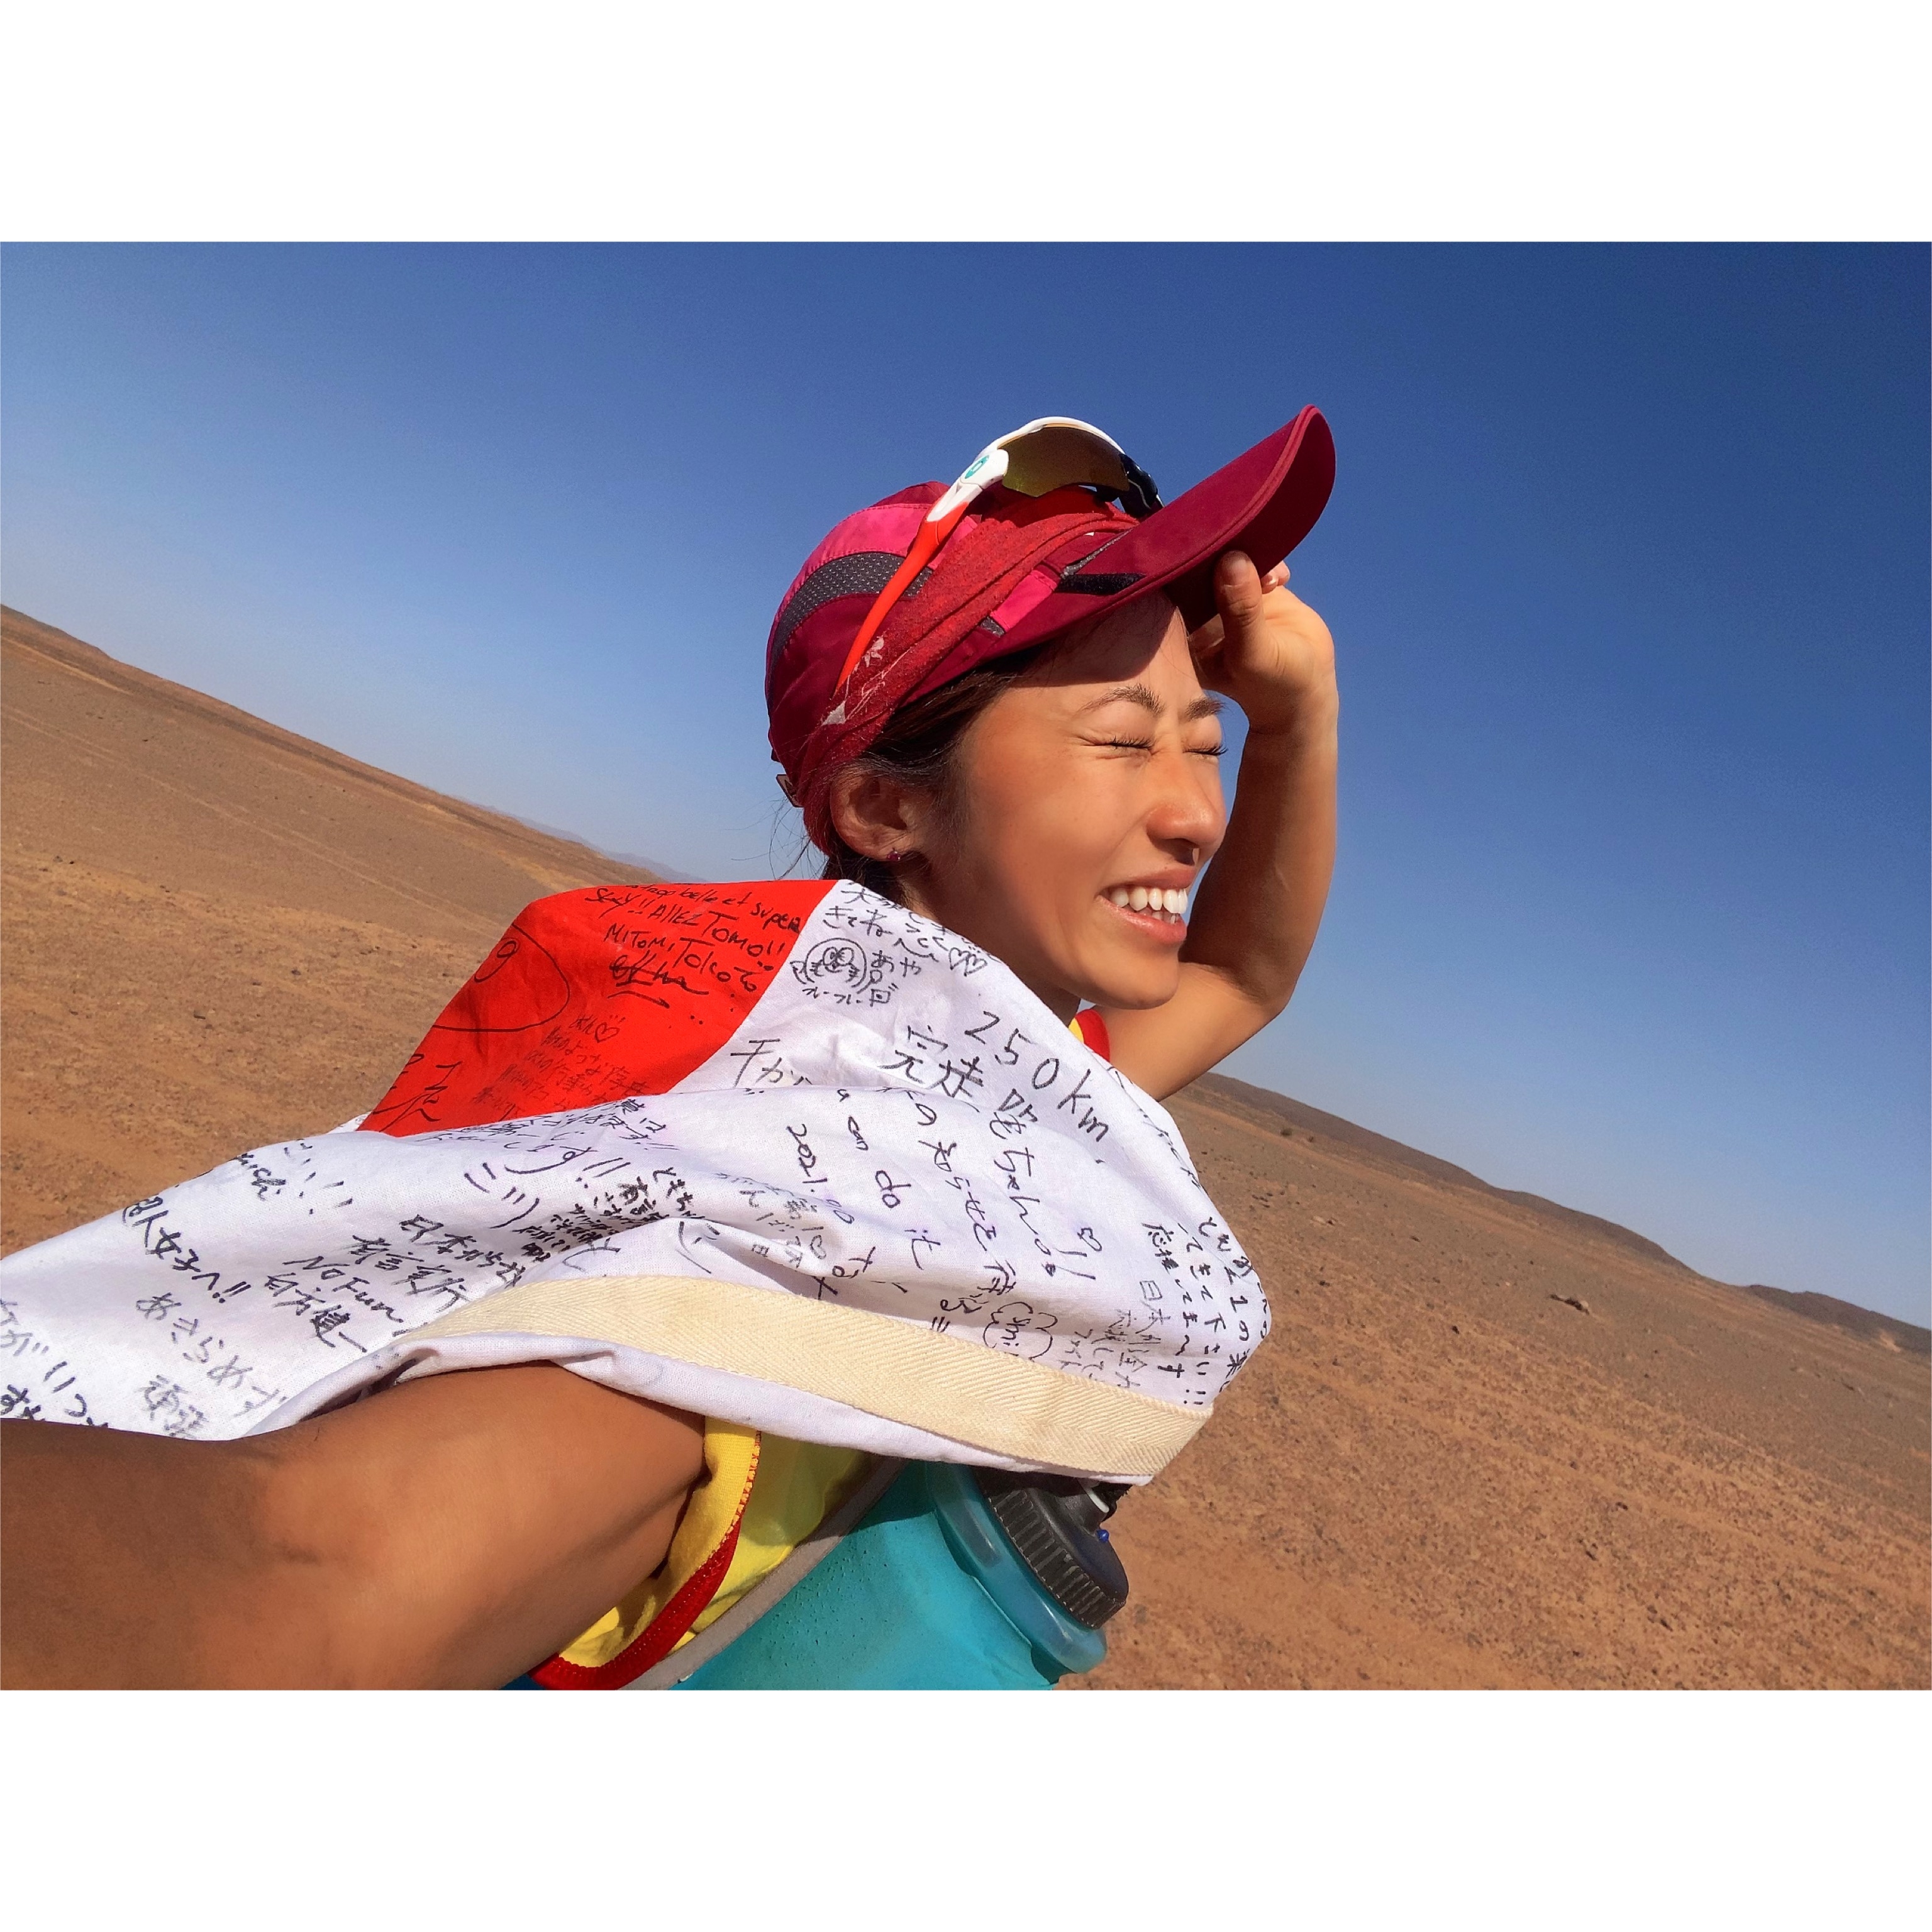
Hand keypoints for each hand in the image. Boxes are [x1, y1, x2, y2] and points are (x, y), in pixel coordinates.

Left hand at [1188, 550, 1336, 736]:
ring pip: (1229, 559)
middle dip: (1219, 553)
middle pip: (1200, 568)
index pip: (1174, 590)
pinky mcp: (1254, 587)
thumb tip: (1232, 558)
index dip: (1185, 564)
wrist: (1307, 689)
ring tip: (1270, 580)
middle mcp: (1199, 612)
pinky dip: (1270, 561)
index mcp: (1181, 631)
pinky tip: (1281, 579)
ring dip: (1249, 558)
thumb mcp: (1252, 653)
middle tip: (1238, 544)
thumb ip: (1241, 610)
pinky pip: (1257, 559)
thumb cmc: (1270, 683)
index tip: (1203, 544)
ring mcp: (1227, 597)